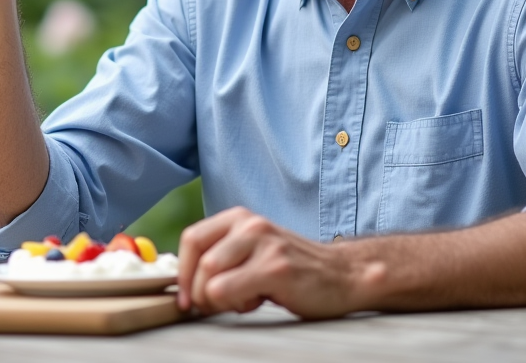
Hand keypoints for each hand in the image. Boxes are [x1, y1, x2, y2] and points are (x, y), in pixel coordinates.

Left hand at [176, 207, 362, 318]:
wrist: (342, 275)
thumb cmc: (292, 269)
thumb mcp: (252, 250)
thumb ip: (222, 255)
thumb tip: (182, 279)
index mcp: (240, 217)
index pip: (192, 239)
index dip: (183, 273)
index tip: (186, 299)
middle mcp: (250, 224)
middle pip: (199, 261)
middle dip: (199, 294)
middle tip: (216, 307)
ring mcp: (264, 244)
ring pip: (210, 278)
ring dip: (217, 301)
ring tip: (242, 300)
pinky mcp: (275, 268)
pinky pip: (226, 291)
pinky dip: (234, 305)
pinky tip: (257, 300)